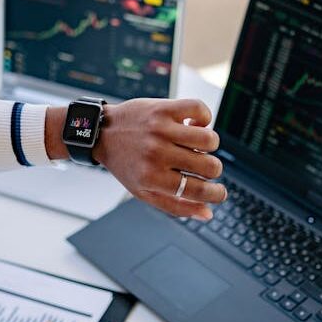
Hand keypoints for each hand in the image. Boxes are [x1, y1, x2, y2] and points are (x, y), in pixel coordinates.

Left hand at [94, 98, 226, 218]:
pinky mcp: (164, 109)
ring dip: (210, 145)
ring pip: (209, 139)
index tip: (220, 192)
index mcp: (153, 178)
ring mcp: (161, 130)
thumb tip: (207, 213)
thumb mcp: (144, 192)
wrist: (102, 132)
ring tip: (197, 144)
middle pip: (209, 166)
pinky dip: (204, 117)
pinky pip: (200, 110)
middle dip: (213, 170)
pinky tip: (194, 124)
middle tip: (203, 166)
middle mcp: (157, 154)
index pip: (198, 191)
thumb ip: (176, 206)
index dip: (216, 194)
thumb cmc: (125, 164)